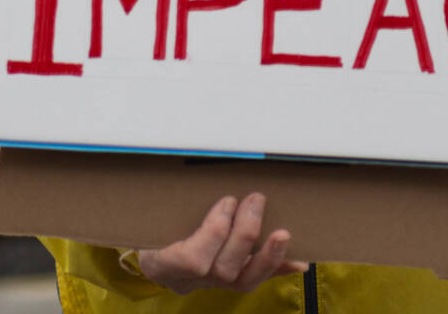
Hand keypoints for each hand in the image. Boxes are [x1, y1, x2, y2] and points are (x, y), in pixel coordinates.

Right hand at [134, 193, 306, 293]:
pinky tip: (300, 261)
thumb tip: (190, 162)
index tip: (227, 201)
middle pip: (222, 269)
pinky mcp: (230, 283)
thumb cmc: (148, 226)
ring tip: (282, 231)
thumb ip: (165, 197)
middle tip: (255, 200)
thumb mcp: (146, 213)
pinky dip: (279, 268)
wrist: (148, 252)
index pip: (191, 259)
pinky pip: (256, 280)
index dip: (214, 233)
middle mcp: (187, 280)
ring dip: (266, 253)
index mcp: (161, 262)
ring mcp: (210, 285)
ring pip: (243, 281)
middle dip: (245, 233)